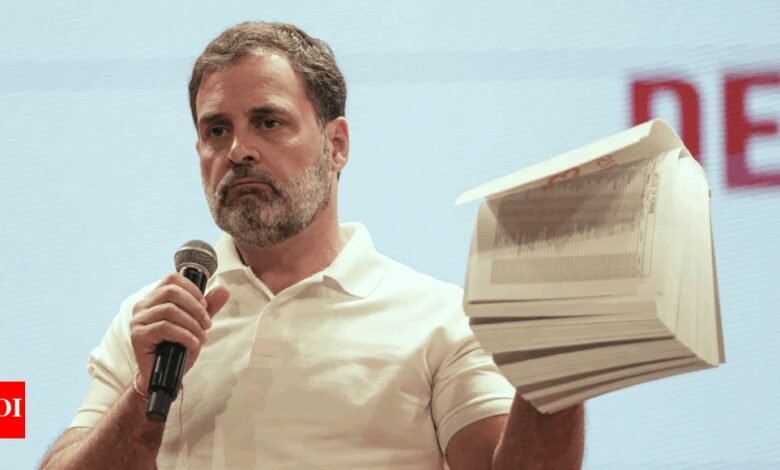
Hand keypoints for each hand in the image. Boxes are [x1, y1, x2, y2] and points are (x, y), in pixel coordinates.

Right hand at [130, 273, 229, 392]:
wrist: (165, 377)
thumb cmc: (177, 349)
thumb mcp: (197, 325)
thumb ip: (208, 308)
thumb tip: (223, 290)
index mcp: (155, 298)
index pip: (172, 279)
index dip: (193, 289)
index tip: (205, 306)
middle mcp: (143, 306)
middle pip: (171, 291)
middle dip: (195, 307)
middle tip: (207, 323)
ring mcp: (138, 320)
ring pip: (169, 310)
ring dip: (192, 323)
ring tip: (201, 336)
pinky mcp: (138, 336)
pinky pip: (165, 328)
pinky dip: (184, 335)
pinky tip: (193, 343)